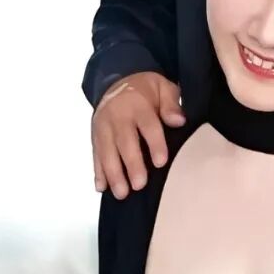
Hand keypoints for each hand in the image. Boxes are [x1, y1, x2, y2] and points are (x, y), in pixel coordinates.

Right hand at [91, 71, 184, 199]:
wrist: (115, 80)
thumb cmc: (145, 89)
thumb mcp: (162, 87)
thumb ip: (171, 103)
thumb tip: (178, 120)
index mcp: (137, 103)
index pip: (147, 125)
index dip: (155, 144)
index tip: (161, 162)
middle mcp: (117, 116)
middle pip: (125, 142)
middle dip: (132, 164)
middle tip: (139, 185)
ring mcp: (103, 127)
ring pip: (107, 151)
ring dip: (113, 173)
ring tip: (122, 193)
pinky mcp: (94, 136)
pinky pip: (95, 154)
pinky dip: (97, 171)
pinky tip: (101, 187)